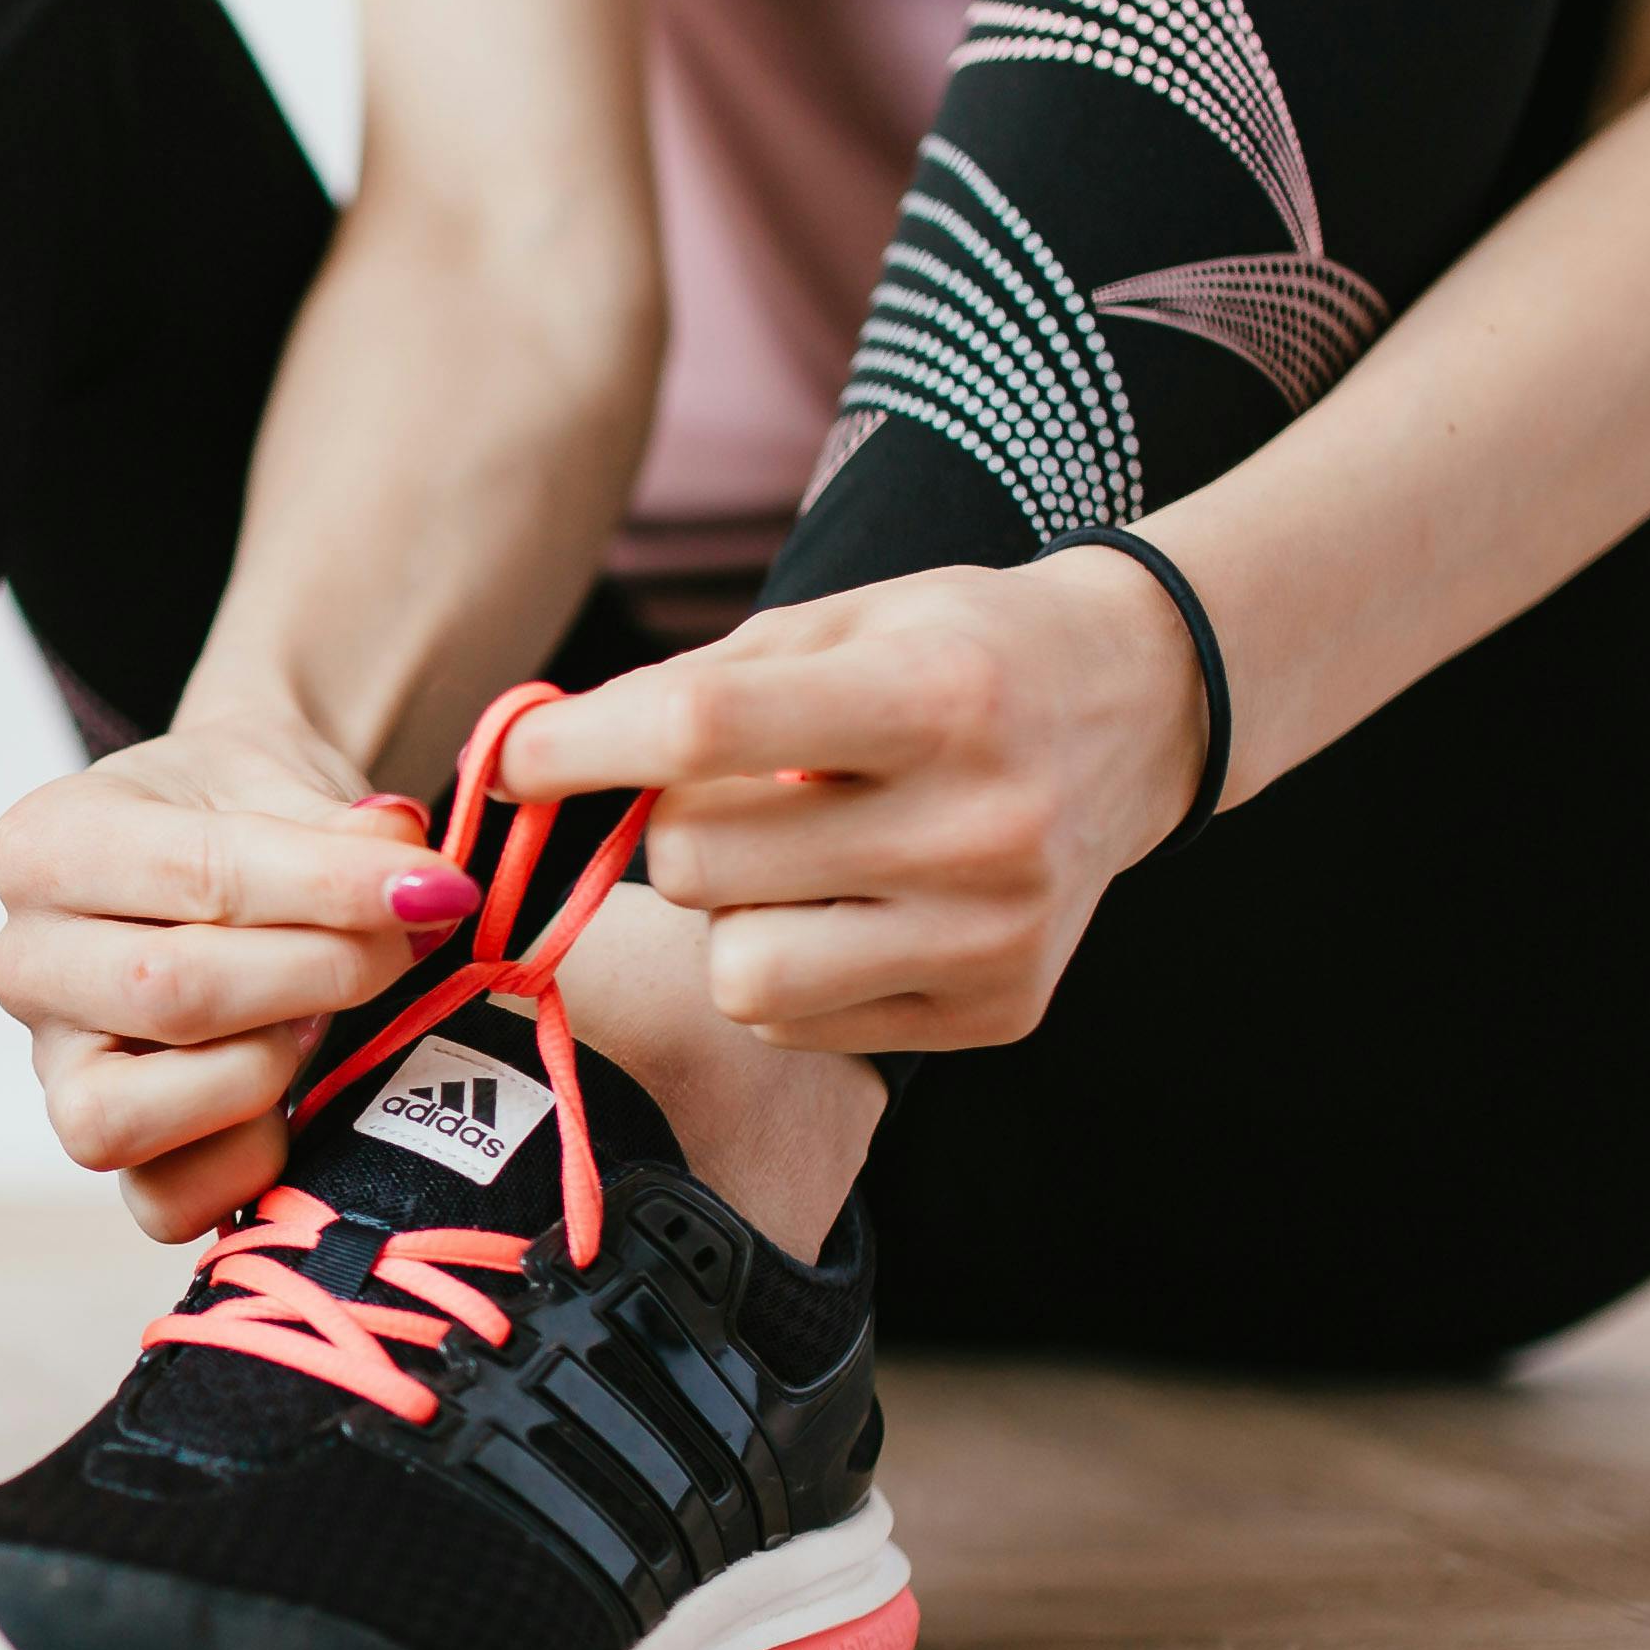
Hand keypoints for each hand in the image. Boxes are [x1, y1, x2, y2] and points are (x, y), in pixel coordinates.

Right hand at [0, 715, 477, 1238]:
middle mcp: (25, 963)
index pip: (196, 875)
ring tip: (319, 1017)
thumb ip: (344, 830)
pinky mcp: (105, 1143)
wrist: (224, 844)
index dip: (330, 888)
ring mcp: (55, 1066)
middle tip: (404, 944)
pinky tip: (295, 1092)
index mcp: (42, 848)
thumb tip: (415, 882)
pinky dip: (246, 1162)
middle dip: (317, 973)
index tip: (435, 887)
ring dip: (260, 1070)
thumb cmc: (243, 811)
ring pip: (125, 1116)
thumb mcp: (285, 777)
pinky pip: (162, 1200)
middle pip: (167, 994)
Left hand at [494, 550, 1208, 1050]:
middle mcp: (979, 824)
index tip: (513, 762)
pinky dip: (786, 970)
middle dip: (673, 830)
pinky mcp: (998, 1011)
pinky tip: (852, 906)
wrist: (1136, 708)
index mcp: (939, 696)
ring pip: (738, 971)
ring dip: (728, 917)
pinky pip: (794, 1025)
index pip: (705, 729)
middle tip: (730, 796)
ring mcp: (995, 934)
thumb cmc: (954, 654)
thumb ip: (691, 687)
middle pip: (699, 865)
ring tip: (798, 859)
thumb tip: (533, 765)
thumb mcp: (841, 624)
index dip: (583, 750)